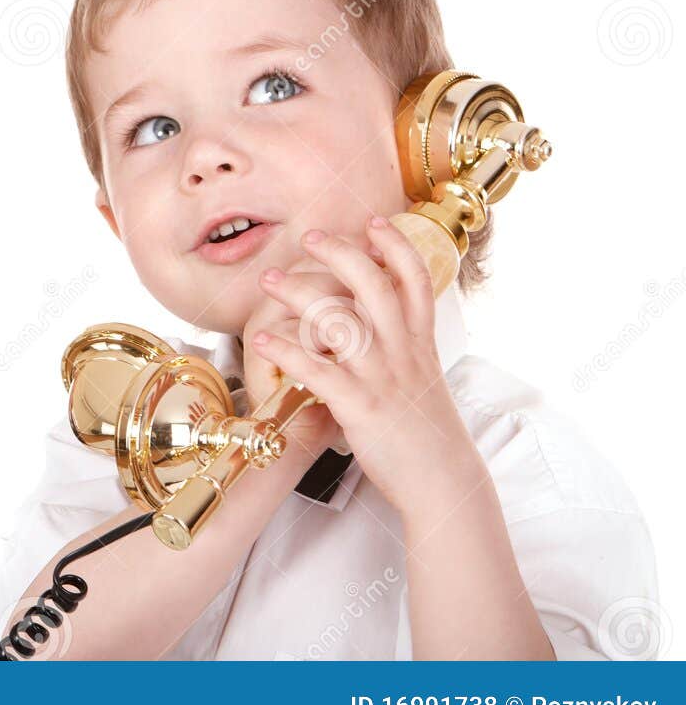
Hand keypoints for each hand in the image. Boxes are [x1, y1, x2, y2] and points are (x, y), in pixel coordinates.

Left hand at [248, 216, 479, 523]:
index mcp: (420, 343)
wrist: (443, 482)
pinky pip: (317, 372)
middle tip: (309, 236)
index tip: (373, 222)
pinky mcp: (359, 407)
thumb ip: (403, 348)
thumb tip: (382, 324)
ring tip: (269, 279)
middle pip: (375, 286)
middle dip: (341, 254)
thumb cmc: (427, 433)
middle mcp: (404, 352)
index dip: (396, 246)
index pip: (415, 280)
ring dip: (300, 295)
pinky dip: (286, 352)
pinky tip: (261, 340)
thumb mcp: (423, 379)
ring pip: (340, 322)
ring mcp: (381, 378)